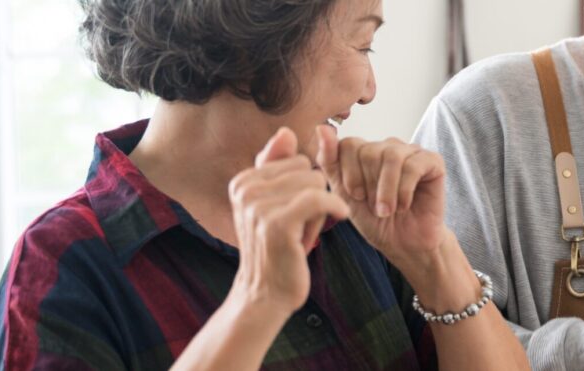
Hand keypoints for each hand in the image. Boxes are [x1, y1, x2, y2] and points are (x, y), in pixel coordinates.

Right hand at [227, 127, 350, 311]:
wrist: (266, 294)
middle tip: (303, 224)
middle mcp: (245, 189)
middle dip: (315, 195)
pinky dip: (335, 208)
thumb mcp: (275, 204)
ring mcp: (258, 206)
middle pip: (308, 169)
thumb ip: (277, 168)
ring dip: (321, 209)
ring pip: (316, 183)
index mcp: (243, 181)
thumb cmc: (277, 249)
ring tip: (306, 231)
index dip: (305, 186)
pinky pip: (320, 198)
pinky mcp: (277, 223)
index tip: (295, 212)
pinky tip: (340, 218)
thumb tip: (286, 131)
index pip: (296, 160)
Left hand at [314, 125, 447, 260]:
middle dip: (369, 186)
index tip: (356, 197)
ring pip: (391, 156)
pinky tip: (404, 205)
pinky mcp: (433, 161)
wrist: (404, 244)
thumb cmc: (375, 221)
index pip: (349, 144)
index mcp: (365, 151)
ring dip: (386, 190)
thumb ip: (330, 161)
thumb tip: (322, 127)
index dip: (349, 174)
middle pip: (369, 151)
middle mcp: (388, 146)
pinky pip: (413, 166)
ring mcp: (411, 152)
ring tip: (387, 211)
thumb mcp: (344, 194)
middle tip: (375, 207)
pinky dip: (404, 190)